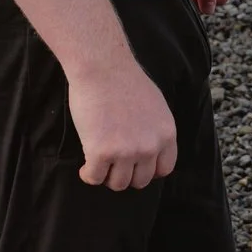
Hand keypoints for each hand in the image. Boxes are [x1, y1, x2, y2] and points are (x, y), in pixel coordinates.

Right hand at [65, 59, 180, 190]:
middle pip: (140, 180)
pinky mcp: (101, 153)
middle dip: (126, 174)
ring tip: (99, 163)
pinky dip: (88, 174)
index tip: (135, 166)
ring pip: (118, 184)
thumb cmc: (124, 80)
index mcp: (166, 134)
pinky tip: (85, 165)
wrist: (102, 67)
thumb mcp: (155, 106)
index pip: (164, 169)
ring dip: (107, 176)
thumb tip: (148, 149)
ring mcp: (126, 152)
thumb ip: (154, 130)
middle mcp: (150, 146)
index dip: (147, 170)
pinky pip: (94, 178)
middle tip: (113, 163)